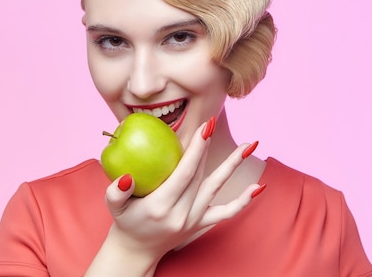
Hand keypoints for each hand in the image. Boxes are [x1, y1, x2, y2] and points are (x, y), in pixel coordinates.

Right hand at [104, 118, 262, 259]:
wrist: (136, 251)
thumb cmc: (124, 222)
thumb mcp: (113, 207)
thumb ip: (116, 192)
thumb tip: (126, 177)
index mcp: (161, 206)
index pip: (185, 172)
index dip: (196, 148)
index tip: (203, 127)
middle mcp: (181, 213)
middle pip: (200, 174)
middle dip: (208, 146)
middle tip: (214, 121)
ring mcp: (194, 219)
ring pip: (216, 187)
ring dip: (233, 165)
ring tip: (250, 144)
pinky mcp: (200, 224)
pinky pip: (226, 213)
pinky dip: (243, 201)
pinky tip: (258, 187)